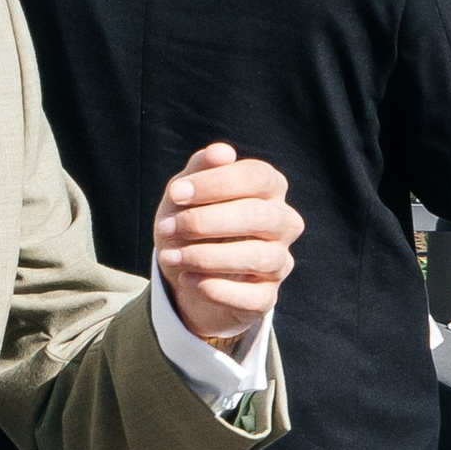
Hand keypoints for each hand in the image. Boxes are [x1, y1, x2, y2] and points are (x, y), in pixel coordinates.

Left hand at [154, 143, 302, 346]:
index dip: (216, 183)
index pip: (257, 176)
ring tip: (170, 257)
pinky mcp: (267, 297)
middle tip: (166, 229)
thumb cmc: (191, 224)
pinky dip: (218, 289)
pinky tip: (189, 280)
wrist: (186, 276)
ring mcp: (279, 261)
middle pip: (259, 216)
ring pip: (259, 256)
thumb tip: (222, 152)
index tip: (176, 194)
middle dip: (206, 221)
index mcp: (269, 188)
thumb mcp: (186, 194)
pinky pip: (253, 296)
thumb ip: (200, 169)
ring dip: (207, 257)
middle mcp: (283, 222)